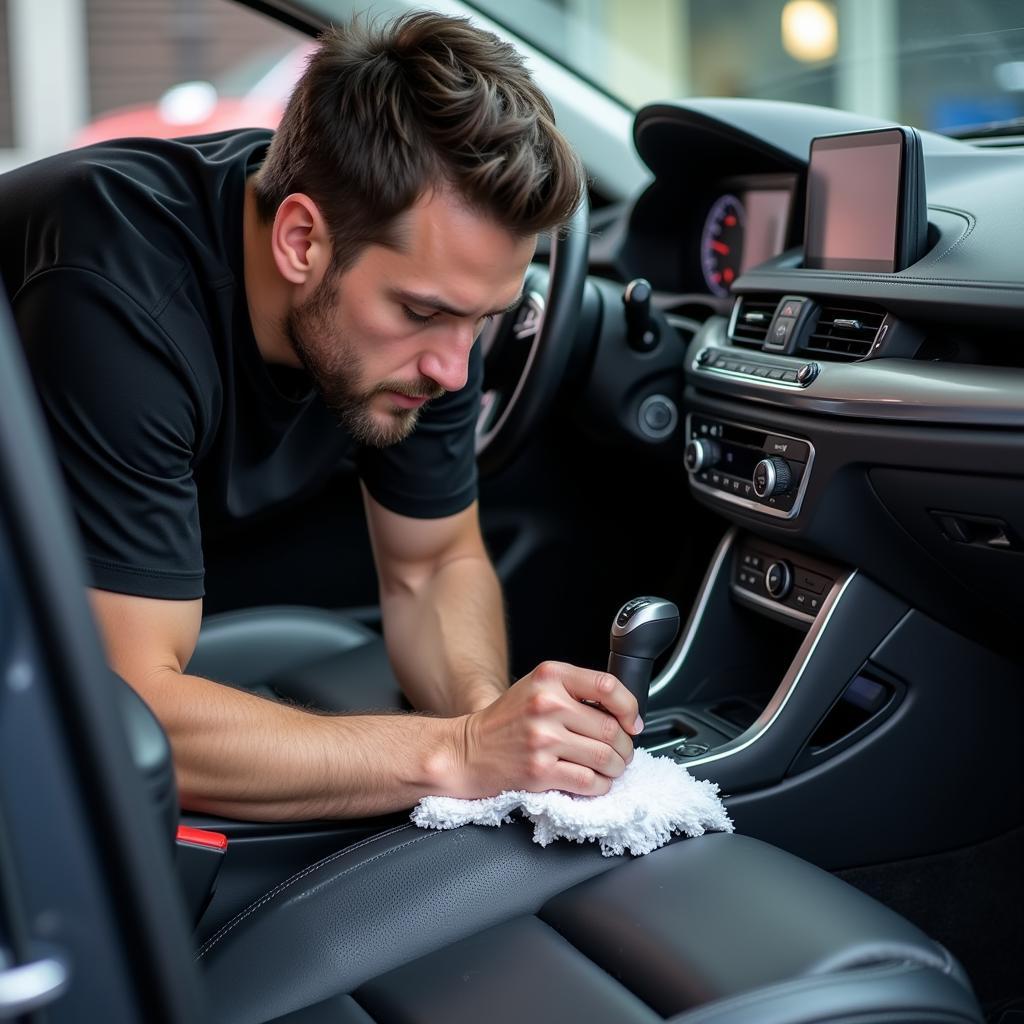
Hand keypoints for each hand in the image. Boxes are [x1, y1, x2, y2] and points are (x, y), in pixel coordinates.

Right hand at [448, 661, 641, 797]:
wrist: (468, 751)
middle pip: (611, 728)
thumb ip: (575, 691)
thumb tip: (623, 713)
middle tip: (621, 752)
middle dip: (625, 746)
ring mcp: (543, 738)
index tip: (632, 722)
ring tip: (610, 768)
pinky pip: (589, 781)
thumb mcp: (537, 688)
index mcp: (550, 677)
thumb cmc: (506, 721)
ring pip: (606, 757)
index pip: (607, 686)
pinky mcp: (540, 770)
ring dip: (616, 768)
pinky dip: (601, 785)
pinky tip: (594, 781)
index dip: (630, 707)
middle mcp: (547, 704)